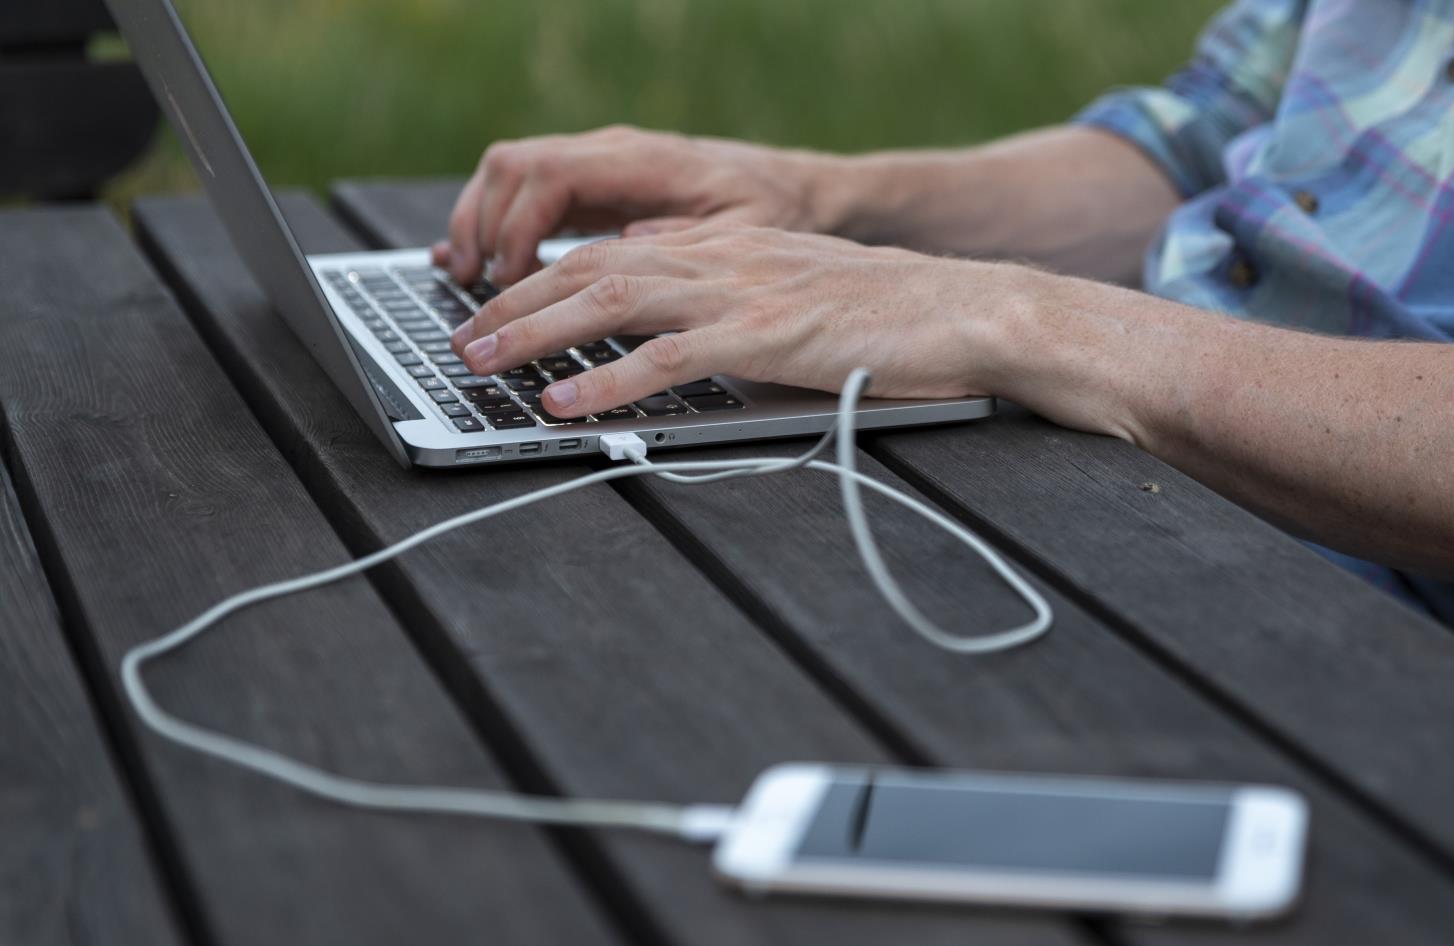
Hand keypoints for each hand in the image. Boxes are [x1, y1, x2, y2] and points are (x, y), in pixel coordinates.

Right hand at [434, 125, 839, 286]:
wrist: (797, 187)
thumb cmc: (778, 209)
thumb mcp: (750, 231)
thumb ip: (690, 238)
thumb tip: (625, 247)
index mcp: (646, 161)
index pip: (552, 176)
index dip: (518, 227)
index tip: (507, 280)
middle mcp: (614, 151)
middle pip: (514, 168)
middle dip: (482, 228)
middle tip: (473, 295)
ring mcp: (600, 163)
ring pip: (510, 173)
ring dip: (480, 224)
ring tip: (468, 283)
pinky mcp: (597, 184)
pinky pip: (527, 191)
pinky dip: (496, 223)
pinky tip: (478, 262)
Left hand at [447, 224, 1051, 418]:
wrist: (966, 308)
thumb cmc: (888, 312)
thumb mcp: (792, 285)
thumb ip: (725, 286)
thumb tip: (660, 290)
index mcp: (726, 245)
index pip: (610, 250)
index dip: (542, 277)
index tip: (495, 307)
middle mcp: (721, 257)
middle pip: (592, 268)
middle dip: (516, 301)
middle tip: (461, 338)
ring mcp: (741, 293)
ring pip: (613, 300)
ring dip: (538, 334)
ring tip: (483, 363)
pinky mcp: (765, 337)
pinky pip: (668, 357)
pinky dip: (607, 381)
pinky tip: (565, 404)